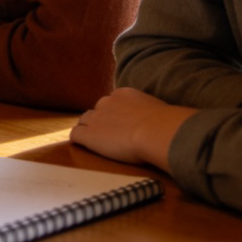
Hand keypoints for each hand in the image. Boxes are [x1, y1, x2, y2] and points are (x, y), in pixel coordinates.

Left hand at [69, 87, 196, 172]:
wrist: (156, 130)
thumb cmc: (165, 124)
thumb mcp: (158, 112)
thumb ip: (153, 114)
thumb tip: (166, 123)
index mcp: (123, 95)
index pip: (111, 103)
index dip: (113, 115)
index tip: (119, 125)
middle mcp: (106, 102)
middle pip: (96, 111)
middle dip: (100, 122)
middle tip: (108, 136)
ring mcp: (96, 117)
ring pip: (84, 121)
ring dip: (88, 130)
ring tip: (95, 142)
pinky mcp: (89, 134)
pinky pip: (75, 135)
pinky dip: (78, 140)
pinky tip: (82, 147)